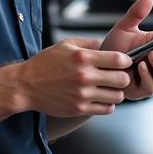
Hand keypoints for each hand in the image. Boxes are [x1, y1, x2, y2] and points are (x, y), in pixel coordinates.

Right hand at [17, 38, 131, 117]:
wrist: (26, 85)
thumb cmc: (45, 63)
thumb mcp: (65, 45)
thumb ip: (88, 44)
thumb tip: (105, 44)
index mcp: (83, 57)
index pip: (118, 59)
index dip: (126, 60)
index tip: (124, 62)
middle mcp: (84, 76)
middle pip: (122, 79)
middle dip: (123, 76)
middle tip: (118, 76)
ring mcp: (82, 94)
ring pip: (117, 96)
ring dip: (117, 92)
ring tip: (110, 88)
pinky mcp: (79, 109)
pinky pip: (106, 109)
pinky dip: (108, 104)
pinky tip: (102, 98)